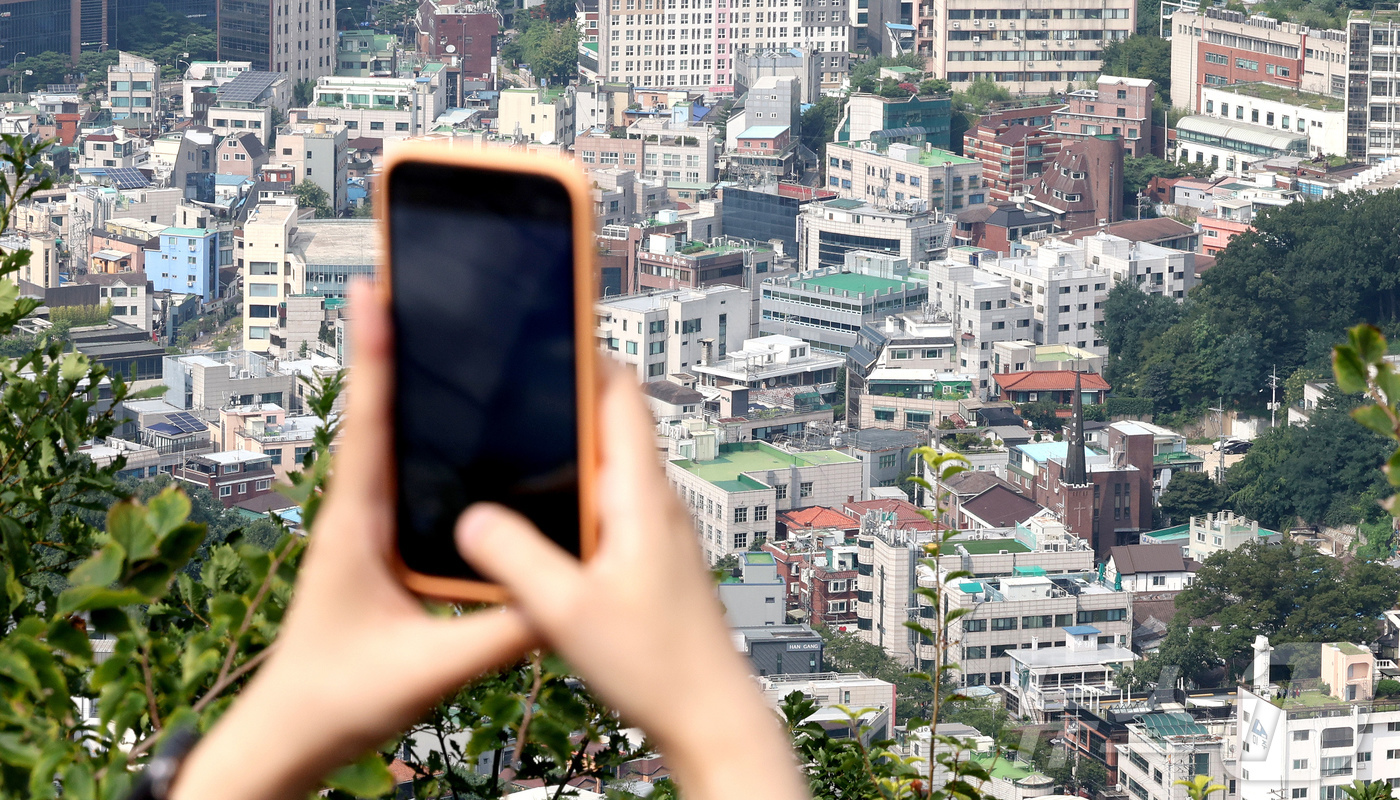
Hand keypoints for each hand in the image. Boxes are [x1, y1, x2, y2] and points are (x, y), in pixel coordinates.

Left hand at [171, 282, 537, 799]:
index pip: (370, 425)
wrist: (292, 734)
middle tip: (409, 282)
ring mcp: (368, 527)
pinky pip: (408, 476)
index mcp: (357, 525)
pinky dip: (423, 435)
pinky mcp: (382, 546)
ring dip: (407, 384)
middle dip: (395, 345)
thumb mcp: (428, 669)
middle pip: (381, 413)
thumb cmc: (338, 697)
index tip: (375, 290)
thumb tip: (564, 593)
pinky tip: (454, 428)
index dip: (375, 355)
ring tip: (431, 330)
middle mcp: (358, 513)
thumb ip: (498, 633)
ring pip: (393, 441)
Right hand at [457, 368, 809, 799]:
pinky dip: (578, 491)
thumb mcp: (567, 610)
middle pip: (613, 423)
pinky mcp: (652, 560)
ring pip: (611, 466)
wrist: (709, 715)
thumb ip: (515, 558)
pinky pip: (611, 504)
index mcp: (640, 496)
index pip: (620, 395)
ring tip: (520, 439)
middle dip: (568, 395)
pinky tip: (544, 518)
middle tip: (518, 378)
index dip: (586, 354)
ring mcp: (657, 531)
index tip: (552, 323)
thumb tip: (471, 517)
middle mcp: (656, 503)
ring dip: (572, 446)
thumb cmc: (657, 664)